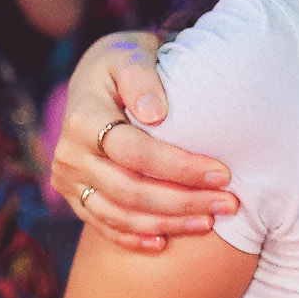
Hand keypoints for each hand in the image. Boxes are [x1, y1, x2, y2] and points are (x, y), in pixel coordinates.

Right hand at [53, 31, 238, 253]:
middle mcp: (69, 153)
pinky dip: (133, 239)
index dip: (180, 167)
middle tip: (229, 204)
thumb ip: (141, 78)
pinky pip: (103, 225)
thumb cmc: (126, 61)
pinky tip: (164, 244)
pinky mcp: (74, 196)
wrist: (98, 76)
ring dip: (167, 223)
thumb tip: (154, 114)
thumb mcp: (131, 53)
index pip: (135, 153)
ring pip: (119, 214)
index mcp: (82, 117)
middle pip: (130, 190)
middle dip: (184, 201)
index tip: (223, 173)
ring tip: (209, 223)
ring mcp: (69, 179)